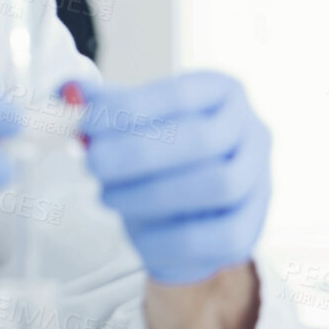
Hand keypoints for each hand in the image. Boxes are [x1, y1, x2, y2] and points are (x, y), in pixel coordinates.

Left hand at [74, 71, 271, 284]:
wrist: (186, 219)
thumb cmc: (160, 162)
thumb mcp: (134, 127)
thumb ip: (106, 110)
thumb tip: (69, 92)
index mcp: (223, 94)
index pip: (183, 94)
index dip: (133, 108)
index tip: (88, 122)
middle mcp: (252, 131)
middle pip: (203, 138)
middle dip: (140, 153)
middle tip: (94, 163)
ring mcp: (260, 180)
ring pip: (217, 184)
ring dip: (152, 193)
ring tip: (108, 196)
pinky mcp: (253, 228)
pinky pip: (221, 235)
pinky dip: (172, 236)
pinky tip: (136, 233)